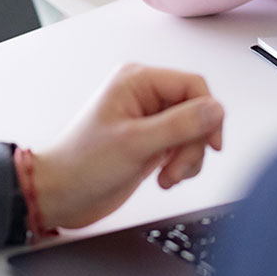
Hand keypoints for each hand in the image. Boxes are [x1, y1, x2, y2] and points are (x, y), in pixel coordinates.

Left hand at [29, 65, 224, 230]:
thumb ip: (179, 125)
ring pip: (193, 132)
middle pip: (196, 111)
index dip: (208, 113)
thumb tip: (215, 109)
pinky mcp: (151, 142)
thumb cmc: (82, 163)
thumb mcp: (135, 143)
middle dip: (194, 143)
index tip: (211, 143)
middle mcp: (144, 95)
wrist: (61, 194)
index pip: (192, 85)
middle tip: (178, 167)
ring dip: (187, 158)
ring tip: (168, 176)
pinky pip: (183, 147)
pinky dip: (181, 166)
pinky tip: (163, 177)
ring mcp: (149, 120)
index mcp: (136, 81)